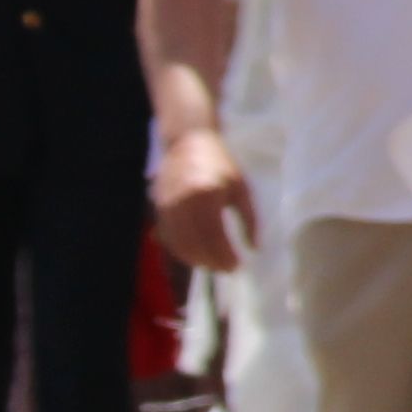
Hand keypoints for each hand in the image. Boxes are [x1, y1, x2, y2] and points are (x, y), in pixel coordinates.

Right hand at [152, 126, 257, 277]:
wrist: (188, 142)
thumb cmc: (221, 165)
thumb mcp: (242, 188)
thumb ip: (249, 219)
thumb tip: (253, 248)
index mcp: (207, 195)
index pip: (214, 237)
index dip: (224, 256)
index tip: (236, 266)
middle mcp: (183, 202)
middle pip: (194, 244)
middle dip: (210, 262)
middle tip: (226, 269)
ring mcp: (167, 206)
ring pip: (178, 244)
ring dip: (195, 259)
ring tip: (212, 264)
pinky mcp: (158, 208)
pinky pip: (167, 237)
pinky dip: (180, 250)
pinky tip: (195, 255)